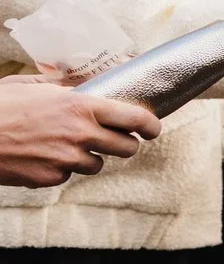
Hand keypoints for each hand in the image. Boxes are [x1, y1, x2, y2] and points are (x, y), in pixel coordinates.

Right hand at [0, 76, 159, 187]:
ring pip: (98, 164)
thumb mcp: (29, 86)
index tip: (153, 128)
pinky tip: (41, 155)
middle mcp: (80, 133)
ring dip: (89, 156)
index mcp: (80, 106)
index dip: (151, 125)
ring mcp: (68, 159)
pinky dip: (61, 167)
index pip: (134, 118)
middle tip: (116, 140)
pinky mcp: (52, 177)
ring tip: (63, 144)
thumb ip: (61, 87)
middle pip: (128, 147)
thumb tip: (80, 85)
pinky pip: (69, 174)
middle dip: (125, 144)